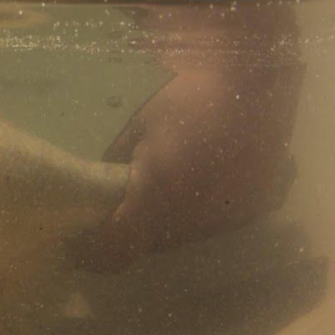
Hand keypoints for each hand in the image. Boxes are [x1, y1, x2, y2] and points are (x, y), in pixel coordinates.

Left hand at [73, 4, 303, 272]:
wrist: (250, 79)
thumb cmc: (183, 98)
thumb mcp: (136, 131)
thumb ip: (114, 170)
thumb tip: (99, 196)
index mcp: (157, 197)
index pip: (115, 253)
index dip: (92, 255)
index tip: (78, 246)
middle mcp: (195, 219)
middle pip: (149, 246)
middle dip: (130, 232)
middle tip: (117, 210)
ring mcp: (230, 219)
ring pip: (184, 237)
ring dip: (168, 223)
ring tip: (166, 186)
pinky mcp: (256, 210)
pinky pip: (216, 223)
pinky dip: (201, 211)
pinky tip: (201, 180)